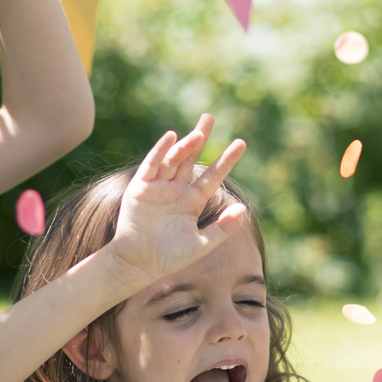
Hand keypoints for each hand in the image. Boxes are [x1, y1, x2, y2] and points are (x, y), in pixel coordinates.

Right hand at [109, 115, 248, 280]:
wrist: (138, 264)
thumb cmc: (169, 258)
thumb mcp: (201, 244)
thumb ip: (222, 229)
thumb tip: (244, 209)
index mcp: (192, 201)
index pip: (213, 176)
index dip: (226, 160)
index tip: (240, 144)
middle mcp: (176, 190)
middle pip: (191, 159)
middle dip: (200, 138)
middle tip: (209, 117)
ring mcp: (158, 187)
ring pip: (173, 159)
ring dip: (185, 145)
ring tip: (199, 133)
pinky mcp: (140, 188)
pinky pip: (152, 165)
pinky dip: (160, 151)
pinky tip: (171, 137)